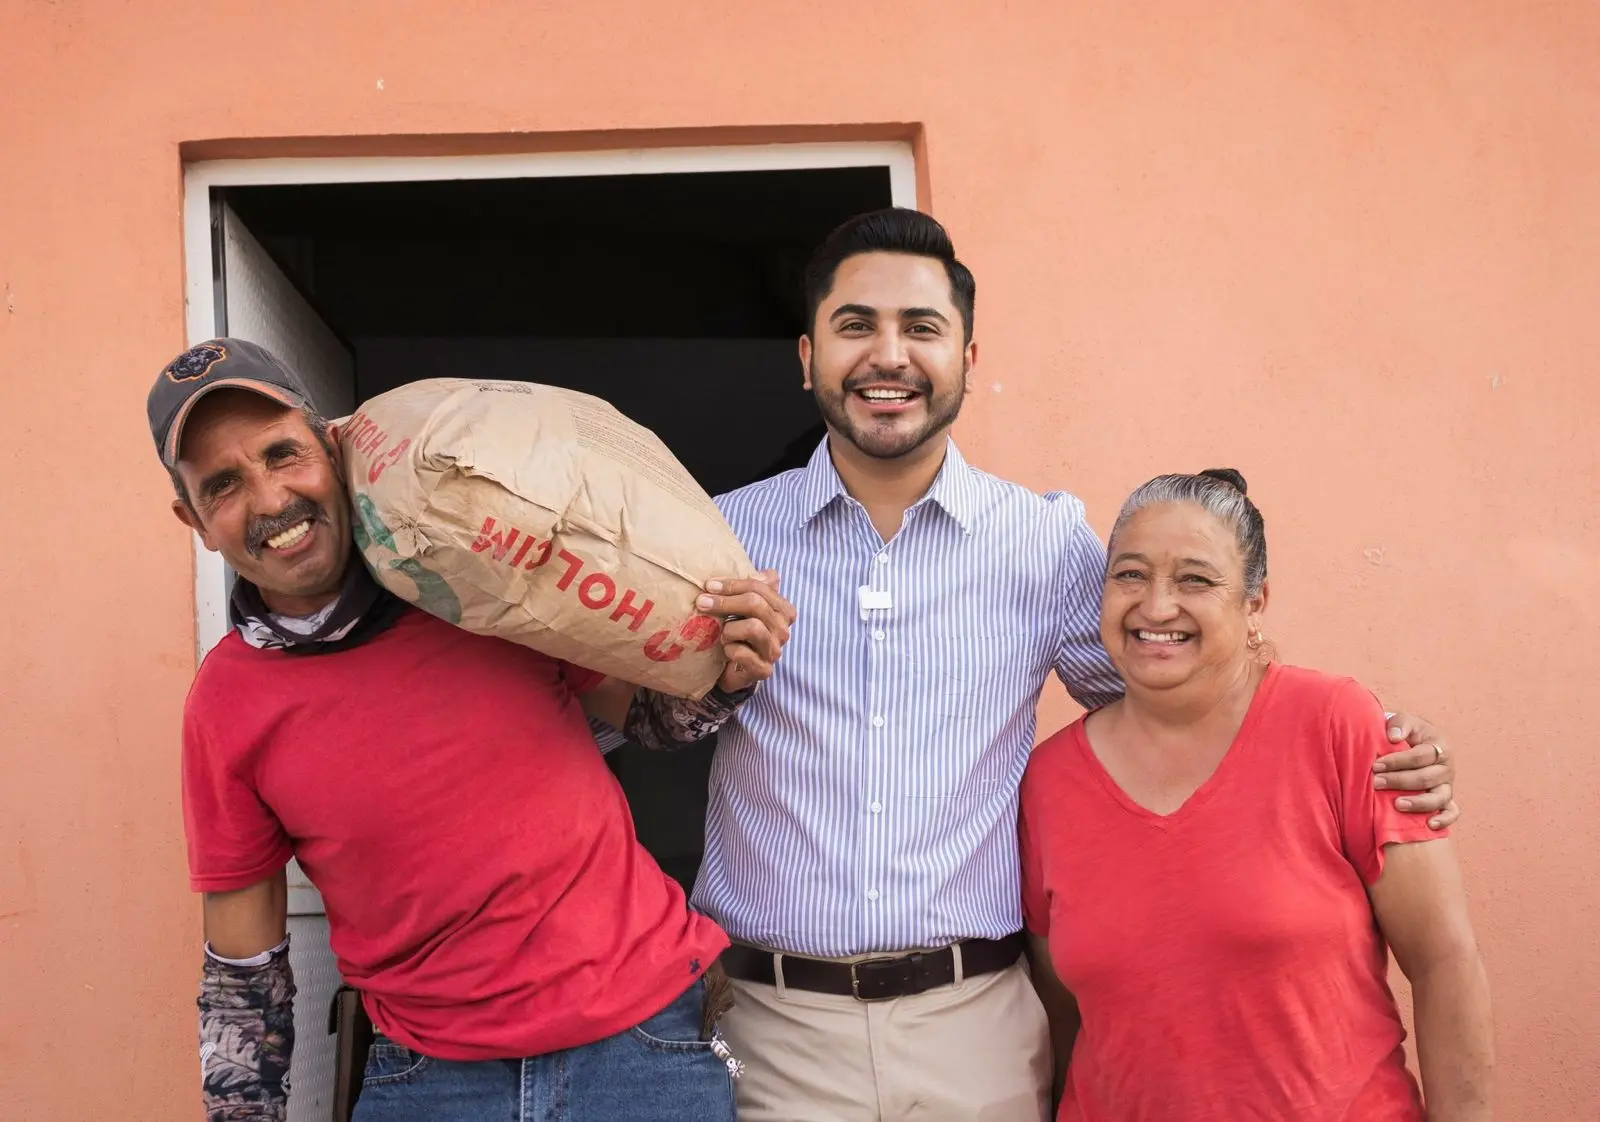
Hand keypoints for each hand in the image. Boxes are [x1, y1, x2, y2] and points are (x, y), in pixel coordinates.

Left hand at [695, 570, 795, 692]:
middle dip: (725, 602)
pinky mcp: (764, 670)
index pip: (760, 587)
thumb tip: (769, 572)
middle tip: (702, 603)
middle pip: (756, 604)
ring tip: (720, 634)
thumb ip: (755, 587)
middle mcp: (783, 630)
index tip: (709, 585)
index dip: (733, 584)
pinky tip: (725, 650)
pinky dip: (730, 649)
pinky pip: (743, 654)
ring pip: (753, 627)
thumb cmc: (739, 634)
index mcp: (783, 610)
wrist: (733, 670)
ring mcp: (774, 651)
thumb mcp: (744, 607)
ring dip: (729, 629)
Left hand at [1373, 710, 1458, 829]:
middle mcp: (1446, 767)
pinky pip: (1452, 812)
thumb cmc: (1406, 732)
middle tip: (1376, 782)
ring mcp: (1447, 785)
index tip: (1376, 765)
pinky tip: (1430, 824)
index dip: (1397, 761)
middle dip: (1399, 781)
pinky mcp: (1447, 799)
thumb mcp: (1403, 720)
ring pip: (1439, 797)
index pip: (1419, 756)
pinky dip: (1444, 819)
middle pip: (1426, 778)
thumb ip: (1399, 724)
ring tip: (1397, 804)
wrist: (1414, 741)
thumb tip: (1393, 737)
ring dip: (1418, 803)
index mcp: (1439, 745)